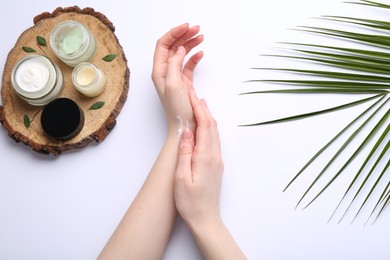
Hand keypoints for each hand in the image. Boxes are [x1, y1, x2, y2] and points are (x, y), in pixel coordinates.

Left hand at [152, 23, 203, 129]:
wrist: (184, 125)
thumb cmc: (176, 109)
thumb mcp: (173, 84)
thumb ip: (174, 64)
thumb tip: (180, 49)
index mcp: (159, 71)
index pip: (163, 45)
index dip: (174, 33)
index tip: (186, 27)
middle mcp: (165, 72)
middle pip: (173, 47)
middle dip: (183, 35)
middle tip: (196, 29)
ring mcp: (175, 76)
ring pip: (181, 54)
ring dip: (190, 43)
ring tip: (201, 36)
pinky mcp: (184, 82)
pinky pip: (188, 65)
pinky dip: (195, 57)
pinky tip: (201, 53)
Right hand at [174, 91, 223, 226]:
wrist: (206, 219)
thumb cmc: (191, 202)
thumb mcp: (182, 178)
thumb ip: (184, 153)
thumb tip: (186, 131)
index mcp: (205, 157)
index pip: (204, 126)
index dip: (198, 109)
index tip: (191, 95)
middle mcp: (215, 156)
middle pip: (211, 126)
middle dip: (203, 109)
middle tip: (193, 95)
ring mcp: (217, 160)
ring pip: (214, 132)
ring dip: (207, 117)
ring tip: (198, 105)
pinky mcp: (216, 165)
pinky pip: (214, 140)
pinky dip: (208, 128)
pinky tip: (202, 127)